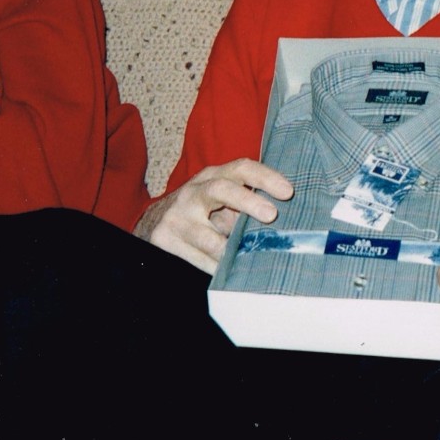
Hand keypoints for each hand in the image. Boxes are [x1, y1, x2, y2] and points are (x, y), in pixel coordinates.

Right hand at [136, 159, 292, 274]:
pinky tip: (229, 271)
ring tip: (251, 256)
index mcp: (211, 177)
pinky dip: (216, 267)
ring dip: (233, 251)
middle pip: (221, 189)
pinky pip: (198, 258)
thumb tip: (283, 220)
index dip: (265, 177)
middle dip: (248, 201)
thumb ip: (244, 205)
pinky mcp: (164, 239)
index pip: (240, 168)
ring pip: (209, 238)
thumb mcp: (219, 201)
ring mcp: (177, 216)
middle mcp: (193, 192)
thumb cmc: (198, 212)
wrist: (151, 224)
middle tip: (272, 214)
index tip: (288, 192)